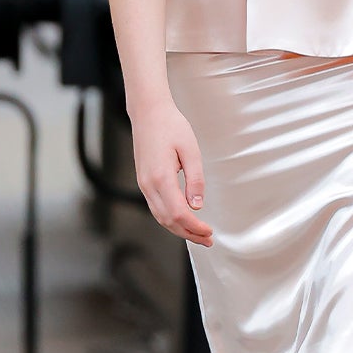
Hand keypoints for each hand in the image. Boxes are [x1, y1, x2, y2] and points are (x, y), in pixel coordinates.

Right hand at [131, 96, 212, 246]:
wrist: (148, 112)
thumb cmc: (170, 126)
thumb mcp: (191, 151)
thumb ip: (195, 180)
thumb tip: (197, 205)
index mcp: (161, 177)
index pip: (178, 213)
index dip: (194, 227)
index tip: (209, 231)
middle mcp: (148, 185)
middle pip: (168, 221)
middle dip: (189, 234)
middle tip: (208, 240)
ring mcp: (143, 184)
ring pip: (160, 217)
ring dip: (179, 229)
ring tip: (198, 234)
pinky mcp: (143, 182)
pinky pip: (156, 208)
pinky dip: (170, 219)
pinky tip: (183, 220)